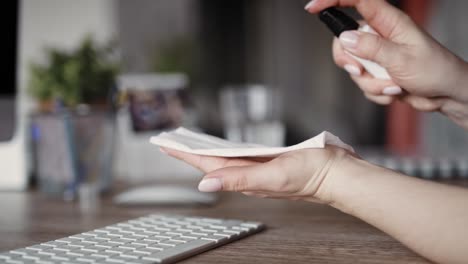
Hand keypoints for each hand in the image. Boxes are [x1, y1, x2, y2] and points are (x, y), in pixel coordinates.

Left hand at [161, 146, 353, 203]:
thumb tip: (204, 185)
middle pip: (212, 163)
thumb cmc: (311, 175)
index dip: (185, 155)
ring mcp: (258, 170)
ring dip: (204, 153)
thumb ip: (239, 179)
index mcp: (246, 178)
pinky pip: (240, 158)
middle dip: (189, 153)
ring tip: (189, 145)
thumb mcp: (273, 175)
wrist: (336, 174)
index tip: (166, 145)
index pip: (207, 166)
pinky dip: (225, 152)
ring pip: (224, 161)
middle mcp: (249, 176)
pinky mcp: (269, 164)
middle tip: (170, 142)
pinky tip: (221, 149)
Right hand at [305, 0, 467, 128]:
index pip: (357, 2)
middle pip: (344, 41)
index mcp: (389, 22)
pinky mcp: (377, 73)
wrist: (446, 95)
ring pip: (353, 66)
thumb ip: (372, 48)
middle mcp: (380, 36)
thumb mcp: (402, 59)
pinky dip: (375, 91)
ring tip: (392, 85)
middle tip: (359, 71)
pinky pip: (362, 83)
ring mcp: (377, 55)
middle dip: (349, 61)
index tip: (313, 8)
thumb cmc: (435, 70)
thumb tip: (346, 38)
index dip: (333, 1)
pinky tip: (394, 90)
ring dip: (369, 82)